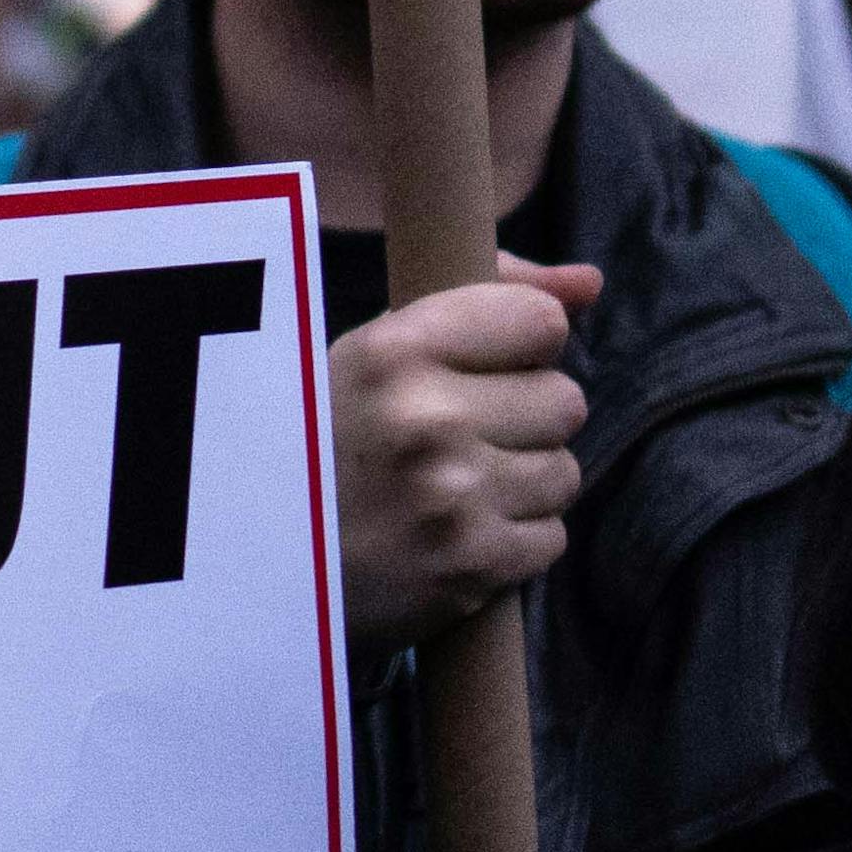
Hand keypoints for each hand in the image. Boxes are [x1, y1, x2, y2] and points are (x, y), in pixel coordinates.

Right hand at [332, 260, 602, 653]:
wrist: (261, 565)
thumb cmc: (329, 444)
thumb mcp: (379, 353)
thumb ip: (490, 298)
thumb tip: (590, 283)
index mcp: (396, 350)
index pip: (541, 322)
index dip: (523, 347)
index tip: (486, 369)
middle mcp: (426, 418)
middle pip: (564, 401)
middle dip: (524, 421)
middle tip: (463, 440)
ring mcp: (451, 498)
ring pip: (564, 473)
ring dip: (522, 484)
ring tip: (457, 490)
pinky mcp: (469, 568)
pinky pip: (551, 539)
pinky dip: (513, 544)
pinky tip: (457, 536)